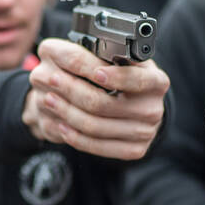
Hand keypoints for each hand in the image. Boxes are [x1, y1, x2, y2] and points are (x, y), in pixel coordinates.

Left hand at [22, 38, 167, 159]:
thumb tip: (67, 54)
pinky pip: (98, 146)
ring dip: (66, 112)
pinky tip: (61, 124)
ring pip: (95, 126)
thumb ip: (100, 53)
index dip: (115, 77)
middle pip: (104, 103)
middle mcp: (154, 108)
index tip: (93, 72)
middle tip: (51, 78)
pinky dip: (75, 136)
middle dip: (73, 90)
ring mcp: (145, 132)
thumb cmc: (124, 76)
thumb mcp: (120, 59)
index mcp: (156, 81)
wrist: (139, 106)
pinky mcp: (134, 150)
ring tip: (49, 99)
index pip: (136, 79)